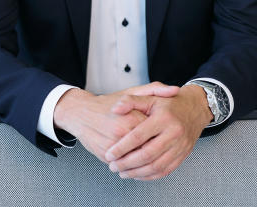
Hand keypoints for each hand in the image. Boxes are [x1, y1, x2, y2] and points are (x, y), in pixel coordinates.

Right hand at [53, 82, 179, 162]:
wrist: (81, 114)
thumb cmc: (108, 103)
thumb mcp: (132, 92)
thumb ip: (155, 89)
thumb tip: (175, 90)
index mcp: (132, 118)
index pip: (156, 132)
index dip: (163, 134)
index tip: (166, 132)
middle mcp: (122, 134)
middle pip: (149, 148)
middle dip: (156, 149)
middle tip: (161, 145)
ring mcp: (114, 147)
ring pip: (138, 160)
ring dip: (146, 160)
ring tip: (151, 154)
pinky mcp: (106, 157)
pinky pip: (126, 166)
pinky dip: (134, 165)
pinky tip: (138, 160)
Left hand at [103, 84, 212, 179]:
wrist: (195, 108)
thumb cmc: (169, 104)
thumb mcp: (150, 97)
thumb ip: (131, 101)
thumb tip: (114, 109)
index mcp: (164, 118)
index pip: (139, 136)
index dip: (122, 147)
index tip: (109, 154)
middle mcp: (174, 133)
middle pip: (147, 154)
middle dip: (127, 163)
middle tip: (113, 166)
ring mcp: (181, 146)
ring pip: (156, 166)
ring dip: (136, 173)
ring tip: (122, 172)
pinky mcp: (183, 155)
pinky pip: (165, 171)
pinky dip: (149, 176)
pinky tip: (137, 174)